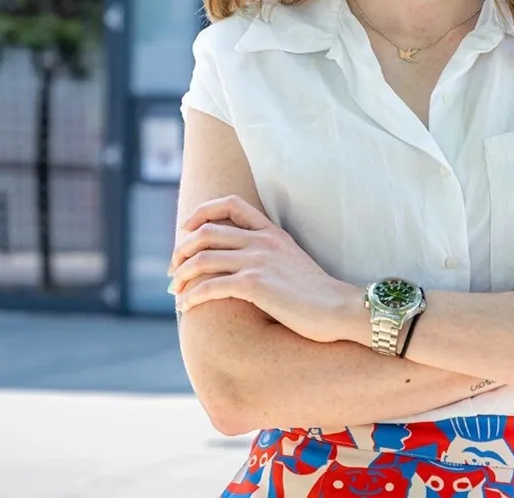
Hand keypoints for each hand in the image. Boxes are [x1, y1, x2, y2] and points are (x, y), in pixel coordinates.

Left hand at [168, 195, 359, 343]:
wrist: (339, 309)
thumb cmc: (316, 293)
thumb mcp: (292, 260)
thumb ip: (268, 253)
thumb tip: (239, 262)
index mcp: (271, 232)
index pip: (232, 204)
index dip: (202, 212)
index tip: (187, 229)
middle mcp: (262, 241)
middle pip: (206, 232)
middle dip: (182, 250)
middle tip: (174, 269)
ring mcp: (258, 261)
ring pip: (203, 258)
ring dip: (182, 275)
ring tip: (176, 291)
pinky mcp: (255, 285)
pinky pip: (211, 285)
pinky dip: (193, 295)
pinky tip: (187, 306)